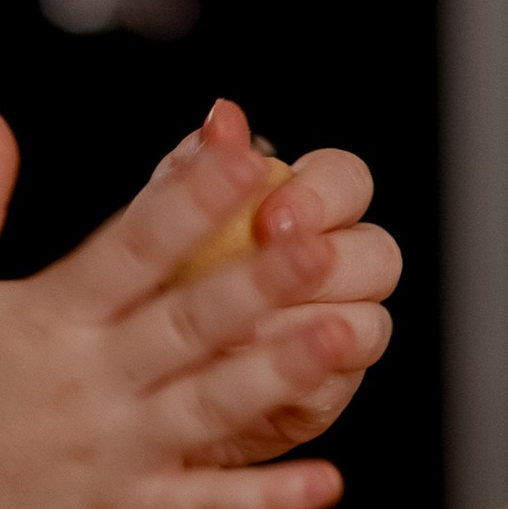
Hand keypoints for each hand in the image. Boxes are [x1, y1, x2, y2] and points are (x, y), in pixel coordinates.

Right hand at [0, 101, 399, 508]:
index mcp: (46, 316)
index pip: (130, 244)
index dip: (189, 195)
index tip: (241, 148)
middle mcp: (86, 381)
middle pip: (188, 321)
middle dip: (259, 279)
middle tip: (324, 240)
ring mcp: (108, 453)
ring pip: (211, 407)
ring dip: (282, 372)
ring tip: (347, 336)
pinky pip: (202, 506)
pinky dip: (264, 497)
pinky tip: (327, 480)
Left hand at [183, 96, 400, 465]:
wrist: (129, 382)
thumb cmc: (154, 286)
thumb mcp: (160, 226)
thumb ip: (195, 171)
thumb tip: (223, 116)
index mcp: (304, 211)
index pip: (346, 181)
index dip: (322, 193)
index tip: (272, 211)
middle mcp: (335, 268)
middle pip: (377, 251)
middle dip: (330, 256)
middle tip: (273, 262)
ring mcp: (337, 333)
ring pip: (368, 319)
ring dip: (311, 321)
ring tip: (247, 327)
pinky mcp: (323, 392)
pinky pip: (338, 384)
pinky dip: (301, 377)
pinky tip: (255, 369)